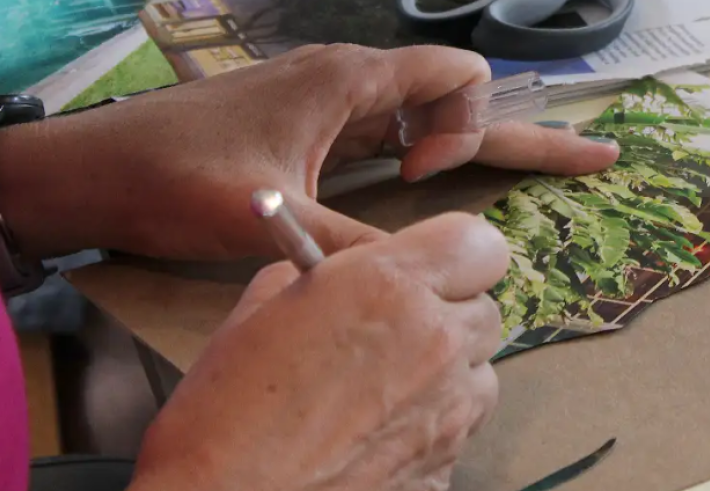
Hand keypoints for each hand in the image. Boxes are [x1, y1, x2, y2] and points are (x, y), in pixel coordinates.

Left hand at [0, 44, 618, 259]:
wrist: (92, 171)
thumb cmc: (172, 175)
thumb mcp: (270, 217)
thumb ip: (353, 245)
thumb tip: (422, 278)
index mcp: (348, 80)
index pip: (455, 74)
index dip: (464, 126)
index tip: (421, 177)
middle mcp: (349, 84)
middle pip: (459, 99)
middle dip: (527, 132)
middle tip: (599, 157)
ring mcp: (331, 108)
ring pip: (428, 119)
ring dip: (469, 146)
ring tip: (530, 175)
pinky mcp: (312, 133)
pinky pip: (390, 137)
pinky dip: (426, 156)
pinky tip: (434, 182)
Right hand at [130, 212, 507, 490]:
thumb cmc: (224, 415)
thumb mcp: (265, 307)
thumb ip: (325, 271)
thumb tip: (349, 265)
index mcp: (391, 287)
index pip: (479, 242)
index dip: (453, 253)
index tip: (427, 266)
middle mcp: (436, 343)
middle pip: (484, 309)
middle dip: (447, 313)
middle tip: (395, 328)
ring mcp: (450, 411)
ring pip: (481, 372)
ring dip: (447, 372)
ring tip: (383, 387)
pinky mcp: (446, 467)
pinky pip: (460, 429)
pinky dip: (431, 425)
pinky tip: (376, 434)